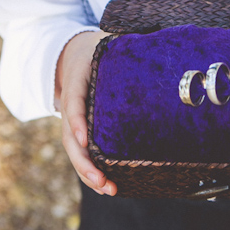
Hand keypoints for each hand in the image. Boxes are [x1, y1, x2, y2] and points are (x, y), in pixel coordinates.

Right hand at [55, 30, 117, 196]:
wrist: (72, 51)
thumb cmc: (99, 48)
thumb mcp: (109, 41)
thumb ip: (128, 44)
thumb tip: (160, 44)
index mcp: (78, 76)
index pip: (74, 99)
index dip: (77, 119)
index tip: (84, 138)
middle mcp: (70, 100)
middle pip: (70, 134)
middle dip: (83, 161)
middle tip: (102, 180)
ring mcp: (71, 117)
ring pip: (73, 149)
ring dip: (87, 172)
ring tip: (108, 189)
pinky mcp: (77, 127)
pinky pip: (80, 150)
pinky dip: (90, 168)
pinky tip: (105, 183)